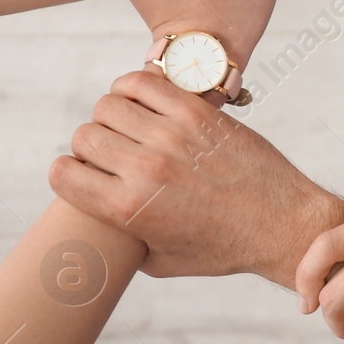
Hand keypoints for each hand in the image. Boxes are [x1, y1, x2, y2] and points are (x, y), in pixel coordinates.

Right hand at [49, 70, 343, 282]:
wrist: (282, 223)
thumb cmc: (223, 248)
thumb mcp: (161, 262)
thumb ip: (121, 243)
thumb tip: (92, 230)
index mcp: (128, 209)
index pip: (61, 173)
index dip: (70, 174)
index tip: (89, 177)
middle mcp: (145, 169)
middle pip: (85, 135)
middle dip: (93, 146)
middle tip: (117, 155)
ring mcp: (173, 136)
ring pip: (108, 104)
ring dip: (114, 116)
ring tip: (134, 130)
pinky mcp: (198, 113)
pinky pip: (143, 81)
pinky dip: (135, 88)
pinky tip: (146, 105)